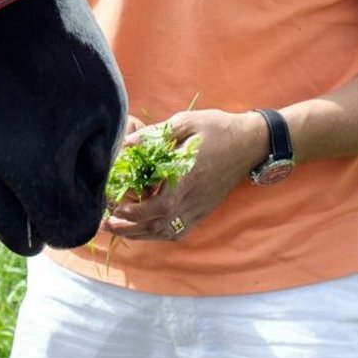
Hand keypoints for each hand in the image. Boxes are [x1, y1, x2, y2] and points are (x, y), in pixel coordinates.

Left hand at [102, 108, 265, 242]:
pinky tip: (144, 229)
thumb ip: (155, 135)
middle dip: (129, 228)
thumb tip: (126, 144)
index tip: (114, 208)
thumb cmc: (218, 129)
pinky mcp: (204, 210)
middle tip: (106, 223)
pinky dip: (158, 234)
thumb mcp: (185, 122)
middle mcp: (194, 198)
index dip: (135, 213)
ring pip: (167, 232)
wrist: (251, 142)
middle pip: (159, 225)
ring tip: (118, 228)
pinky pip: (179, 231)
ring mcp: (200, 207)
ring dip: (140, 234)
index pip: (159, 206)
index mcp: (188, 177)